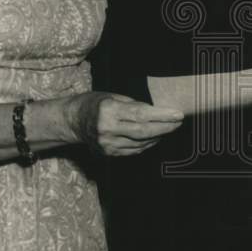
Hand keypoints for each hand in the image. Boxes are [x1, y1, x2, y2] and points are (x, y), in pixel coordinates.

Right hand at [66, 92, 183, 156]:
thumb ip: (135, 105)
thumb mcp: (114, 96)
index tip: (177, 114)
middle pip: (144, 132)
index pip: (141, 115)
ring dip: (159, 136)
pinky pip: (134, 150)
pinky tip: (155, 136)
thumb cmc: (94, 103)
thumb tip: (158, 111)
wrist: (73, 121)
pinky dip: (148, 143)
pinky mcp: (109, 154)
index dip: (162, 116)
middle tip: (178, 122)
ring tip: (169, 127)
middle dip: (165, 127)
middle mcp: (107, 130)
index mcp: (108, 111)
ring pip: (141, 143)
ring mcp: (107, 145)